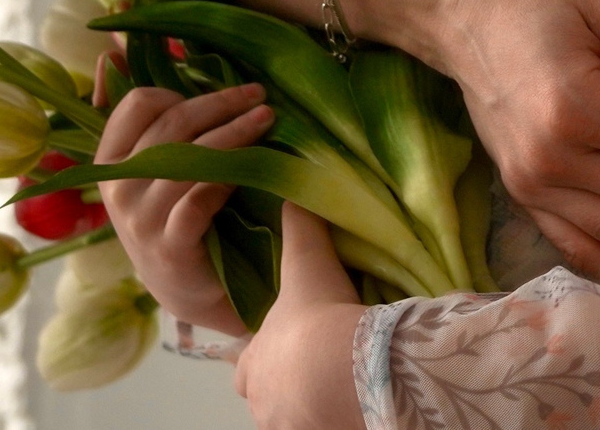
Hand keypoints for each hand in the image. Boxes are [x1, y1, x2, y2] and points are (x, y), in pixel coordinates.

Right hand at [93, 60, 272, 337]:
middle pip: (171, 123)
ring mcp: (140, 220)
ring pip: (189, 157)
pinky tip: (256, 166)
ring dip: (235, 132)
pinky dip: (229, 176)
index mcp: (110, 162)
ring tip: (269, 118)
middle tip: (259, 94)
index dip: (179, 89)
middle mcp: (118, 189)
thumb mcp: (160, 166)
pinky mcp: (169, 246)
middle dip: (220, 102)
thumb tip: (115, 49)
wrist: (194, 289)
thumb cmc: (181, 215)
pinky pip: (199, 199)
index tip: (217, 92)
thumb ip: (153, 117)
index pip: (135, 103)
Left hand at [235, 204, 365, 429]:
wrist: (340, 370)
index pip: (246, 364)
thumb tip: (295, 192)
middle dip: (288, 383)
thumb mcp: (307, 263)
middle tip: (320, 366)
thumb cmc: (315, 317)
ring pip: (293, 416)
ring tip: (343, 385)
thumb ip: (301, 229)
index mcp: (252, 362)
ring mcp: (286, 426)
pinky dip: (333, 417)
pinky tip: (354, 404)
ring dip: (312, 404)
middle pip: (268, 394)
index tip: (291, 344)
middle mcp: (262, 400)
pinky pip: (322, 425)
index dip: (265, 354)